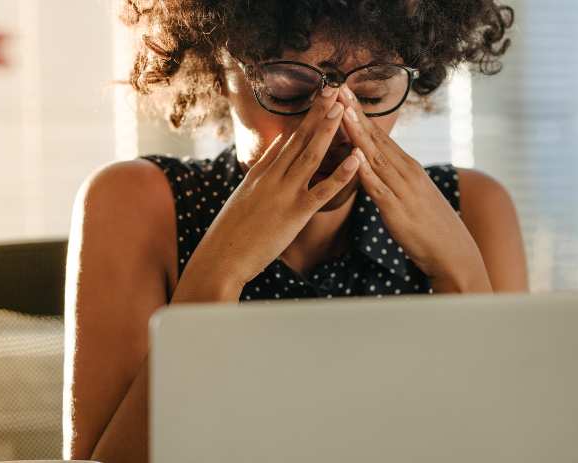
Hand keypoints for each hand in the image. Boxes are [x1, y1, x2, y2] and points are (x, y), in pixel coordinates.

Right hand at [183, 86, 360, 292]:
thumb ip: (260, 173)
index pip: (287, 140)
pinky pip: (323, 191)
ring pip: (311, 156)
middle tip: (334, 90)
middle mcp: (272, 177)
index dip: (305, 118)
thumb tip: (275, 149)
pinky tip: (356, 159)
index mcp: (260, 173)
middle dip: (318, 113)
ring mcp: (284, 193)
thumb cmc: (230, 234)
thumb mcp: (243, 197)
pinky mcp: (295, 214)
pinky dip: (341, 174)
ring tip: (343, 109)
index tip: (319, 98)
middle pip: (299, 139)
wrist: (221, 257)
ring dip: (328, 131)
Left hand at [336, 84, 491, 291]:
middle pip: (376, 138)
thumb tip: (376, 167)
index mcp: (408, 168)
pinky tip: (354, 158)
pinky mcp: (397, 211)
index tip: (344, 92)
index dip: (359, 113)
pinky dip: (366, 172)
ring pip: (375, 157)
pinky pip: (379, 189)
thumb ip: (394, 179)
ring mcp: (403, 190)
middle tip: (337, 87)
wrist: (453, 253)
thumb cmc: (430, 227)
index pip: (379, 135)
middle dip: (354, 113)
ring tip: (341, 112)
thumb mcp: (412, 195)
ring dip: (357, 134)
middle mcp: (406, 173)